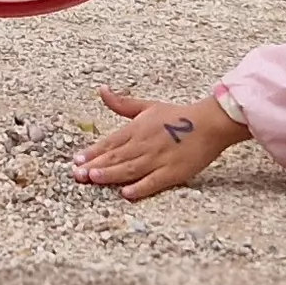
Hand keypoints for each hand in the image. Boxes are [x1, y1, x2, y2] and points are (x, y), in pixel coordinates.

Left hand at [74, 89, 249, 199]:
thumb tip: (102, 90)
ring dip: (110, 174)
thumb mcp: (148, 106)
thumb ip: (123, 104)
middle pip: (115, 157)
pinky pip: (153, 182)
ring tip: (93, 179)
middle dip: (94, 166)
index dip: (92, 152)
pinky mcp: (173, 172)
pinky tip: (126, 194)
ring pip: (129, 169)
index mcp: (137, 128)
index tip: (76, 160)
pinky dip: (140, 187)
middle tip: (76, 175)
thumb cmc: (178, 116)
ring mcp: (158, 159)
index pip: (109, 142)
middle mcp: (144, 144)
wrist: (210, 123)